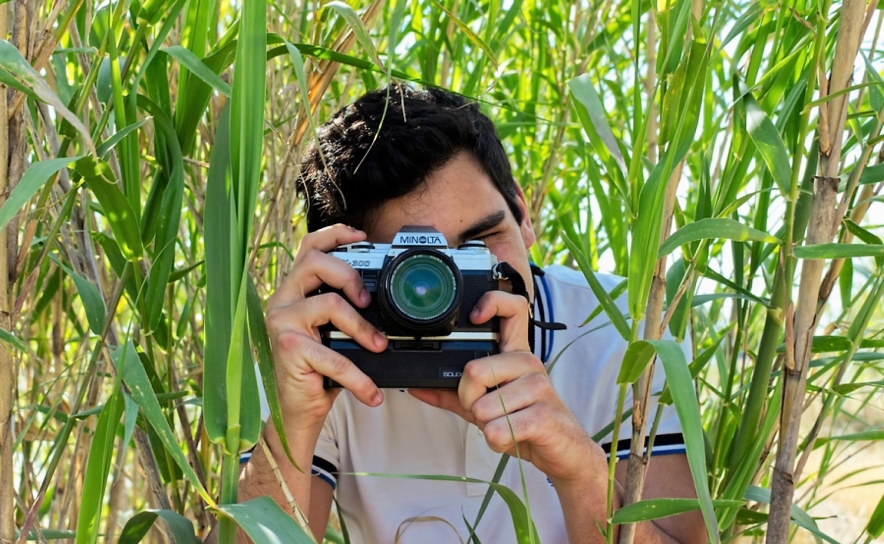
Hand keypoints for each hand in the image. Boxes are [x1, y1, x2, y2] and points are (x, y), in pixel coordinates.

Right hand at [265, 224, 387, 435]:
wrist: (298, 411)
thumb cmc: (319, 369)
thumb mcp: (335, 334)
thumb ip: (347, 310)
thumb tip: (383, 298)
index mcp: (295, 291)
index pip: (308, 248)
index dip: (334, 235)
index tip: (361, 236)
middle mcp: (282, 301)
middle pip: (313, 262)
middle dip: (348, 275)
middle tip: (368, 301)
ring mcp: (281, 323)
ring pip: (328, 303)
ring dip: (361, 327)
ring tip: (378, 347)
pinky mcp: (288, 348)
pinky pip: (332, 354)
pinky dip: (358, 376)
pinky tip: (371, 392)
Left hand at [409, 291, 597, 482]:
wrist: (563, 452)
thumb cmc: (525, 422)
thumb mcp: (484, 405)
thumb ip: (452, 393)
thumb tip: (416, 386)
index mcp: (516, 354)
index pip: (513, 308)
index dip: (492, 302)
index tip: (474, 317)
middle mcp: (529, 363)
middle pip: (473, 370)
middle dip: (469, 401)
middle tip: (488, 410)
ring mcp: (539, 387)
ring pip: (483, 407)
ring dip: (486, 426)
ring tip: (506, 425)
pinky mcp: (543, 416)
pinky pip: (497, 430)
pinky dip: (497, 441)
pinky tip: (513, 437)